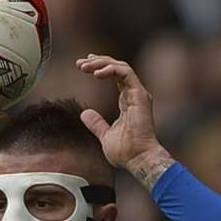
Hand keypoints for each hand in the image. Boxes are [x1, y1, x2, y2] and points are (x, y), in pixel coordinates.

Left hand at [75, 55, 162, 169]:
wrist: (137, 159)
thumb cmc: (125, 152)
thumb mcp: (105, 135)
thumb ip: (96, 123)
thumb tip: (85, 114)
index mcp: (128, 101)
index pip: (116, 76)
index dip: (100, 67)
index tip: (84, 66)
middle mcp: (134, 94)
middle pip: (117, 68)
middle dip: (98, 62)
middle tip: (80, 63)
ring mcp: (138, 94)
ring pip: (121, 67)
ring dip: (102, 63)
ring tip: (85, 66)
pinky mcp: (140, 95)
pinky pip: (126, 73)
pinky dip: (111, 69)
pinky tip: (97, 73)